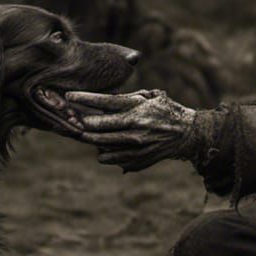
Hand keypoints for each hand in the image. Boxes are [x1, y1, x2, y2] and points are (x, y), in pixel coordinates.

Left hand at [66, 89, 196, 171]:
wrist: (186, 134)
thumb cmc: (165, 110)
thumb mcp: (150, 96)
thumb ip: (127, 98)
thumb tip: (103, 100)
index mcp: (137, 109)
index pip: (105, 102)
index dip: (84, 98)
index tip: (69, 95)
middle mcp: (134, 128)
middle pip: (97, 126)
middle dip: (80, 121)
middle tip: (71, 117)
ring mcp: (135, 146)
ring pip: (100, 144)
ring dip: (89, 137)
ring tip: (84, 131)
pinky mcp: (136, 160)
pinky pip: (109, 158)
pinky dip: (103, 151)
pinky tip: (104, 146)